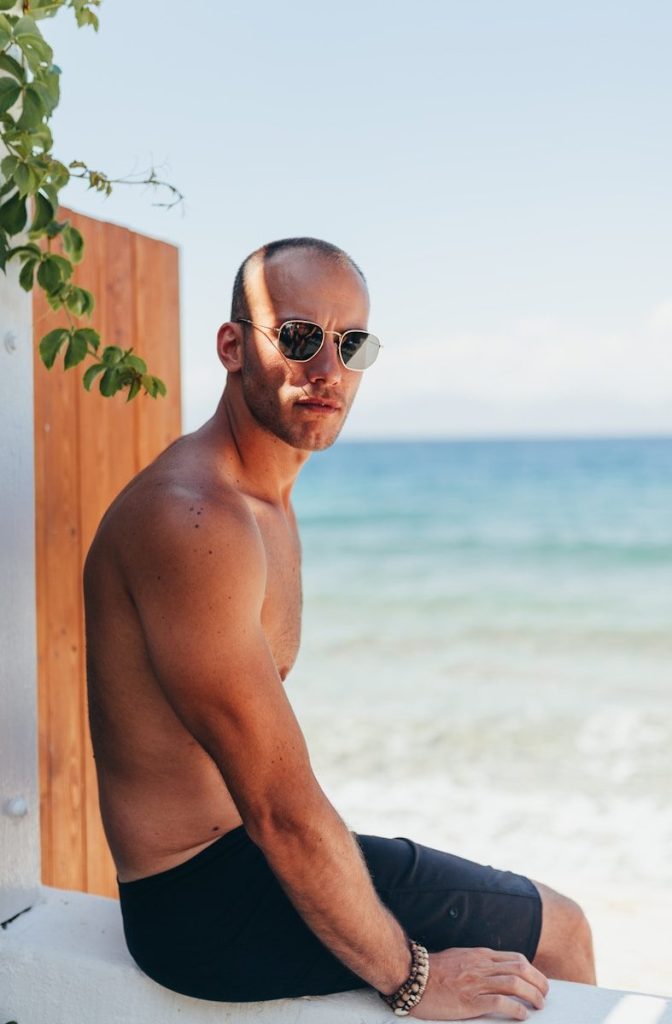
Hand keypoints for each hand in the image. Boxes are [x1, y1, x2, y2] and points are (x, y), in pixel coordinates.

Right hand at [410, 947, 548, 1020]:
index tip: (538, 982)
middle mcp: (481, 966)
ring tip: (538, 1005)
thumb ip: (477, 962)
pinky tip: (522, 1015)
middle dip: (538, 982)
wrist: (412, 976)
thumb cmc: (433, 971)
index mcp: (480, 956)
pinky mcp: (470, 1001)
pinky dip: (515, 1009)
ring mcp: (476, 982)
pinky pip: (500, 1003)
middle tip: (544, 995)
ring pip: (514, 983)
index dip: (532, 971)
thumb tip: (493, 971)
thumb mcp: (460, 958)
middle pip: (520, 968)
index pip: (515, 958)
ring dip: (532, 995)